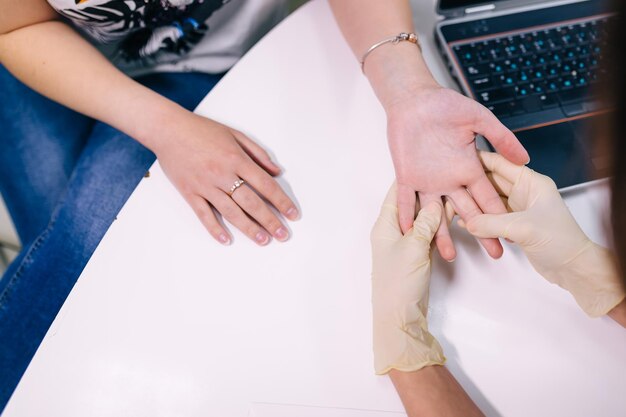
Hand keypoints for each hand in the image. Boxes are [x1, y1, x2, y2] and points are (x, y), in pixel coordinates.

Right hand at [154, 112, 298, 245]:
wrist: (168, 129)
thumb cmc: (202, 130)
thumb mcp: (235, 134)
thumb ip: (258, 153)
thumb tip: (277, 172)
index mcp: (236, 159)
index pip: (265, 184)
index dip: (281, 201)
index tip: (292, 214)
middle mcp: (222, 174)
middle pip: (251, 202)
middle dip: (270, 220)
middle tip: (283, 235)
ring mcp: (205, 185)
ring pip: (231, 212)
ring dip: (249, 228)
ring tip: (263, 240)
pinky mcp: (189, 192)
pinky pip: (203, 214)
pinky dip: (214, 229)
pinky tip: (226, 240)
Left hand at [371, 183, 444, 373]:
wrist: (400, 315)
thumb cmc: (399, 281)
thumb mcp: (413, 247)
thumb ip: (425, 224)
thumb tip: (435, 203)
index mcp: (385, 224)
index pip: (396, 193)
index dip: (410, 177)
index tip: (424, 162)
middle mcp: (394, 230)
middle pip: (414, 205)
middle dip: (431, 192)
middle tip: (450, 176)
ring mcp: (407, 242)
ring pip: (425, 220)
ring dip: (440, 211)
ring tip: (459, 193)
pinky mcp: (418, 254)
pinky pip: (431, 234)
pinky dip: (442, 227)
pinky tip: (458, 217)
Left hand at [386, 86, 528, 260]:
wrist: (415, 99)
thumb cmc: (444, 105)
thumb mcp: (478, 119)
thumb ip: (500, 137)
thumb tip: (524, 157)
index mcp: (468, 168)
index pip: (487, 198)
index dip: (499, 216)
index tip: (510, 234)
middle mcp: (450, 179)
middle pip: (467, 213)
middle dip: (481, 234)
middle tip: (495, 254)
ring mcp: (428, 181)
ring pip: (435, 213)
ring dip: (441, 234)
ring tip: (449, 255)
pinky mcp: (407, 177)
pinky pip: (405, 200)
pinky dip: (406, 215)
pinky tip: (410, 232)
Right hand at [466, 151, 625, 316]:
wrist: (573, 267)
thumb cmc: (561, 241)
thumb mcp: (523, 228)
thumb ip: (492, 223)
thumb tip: (467, 222)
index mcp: (531, 182)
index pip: (500, 163)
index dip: (478, 160)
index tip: (457, 160)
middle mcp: (523, 191)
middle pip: (489, 182)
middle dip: (470, 185)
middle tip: (449, 187)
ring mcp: (517, 208)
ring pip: (487, 201)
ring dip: (472, 205)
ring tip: (452, 207)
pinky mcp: (512, 224)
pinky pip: (489, 217)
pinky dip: (477, 220)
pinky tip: (463, 222)